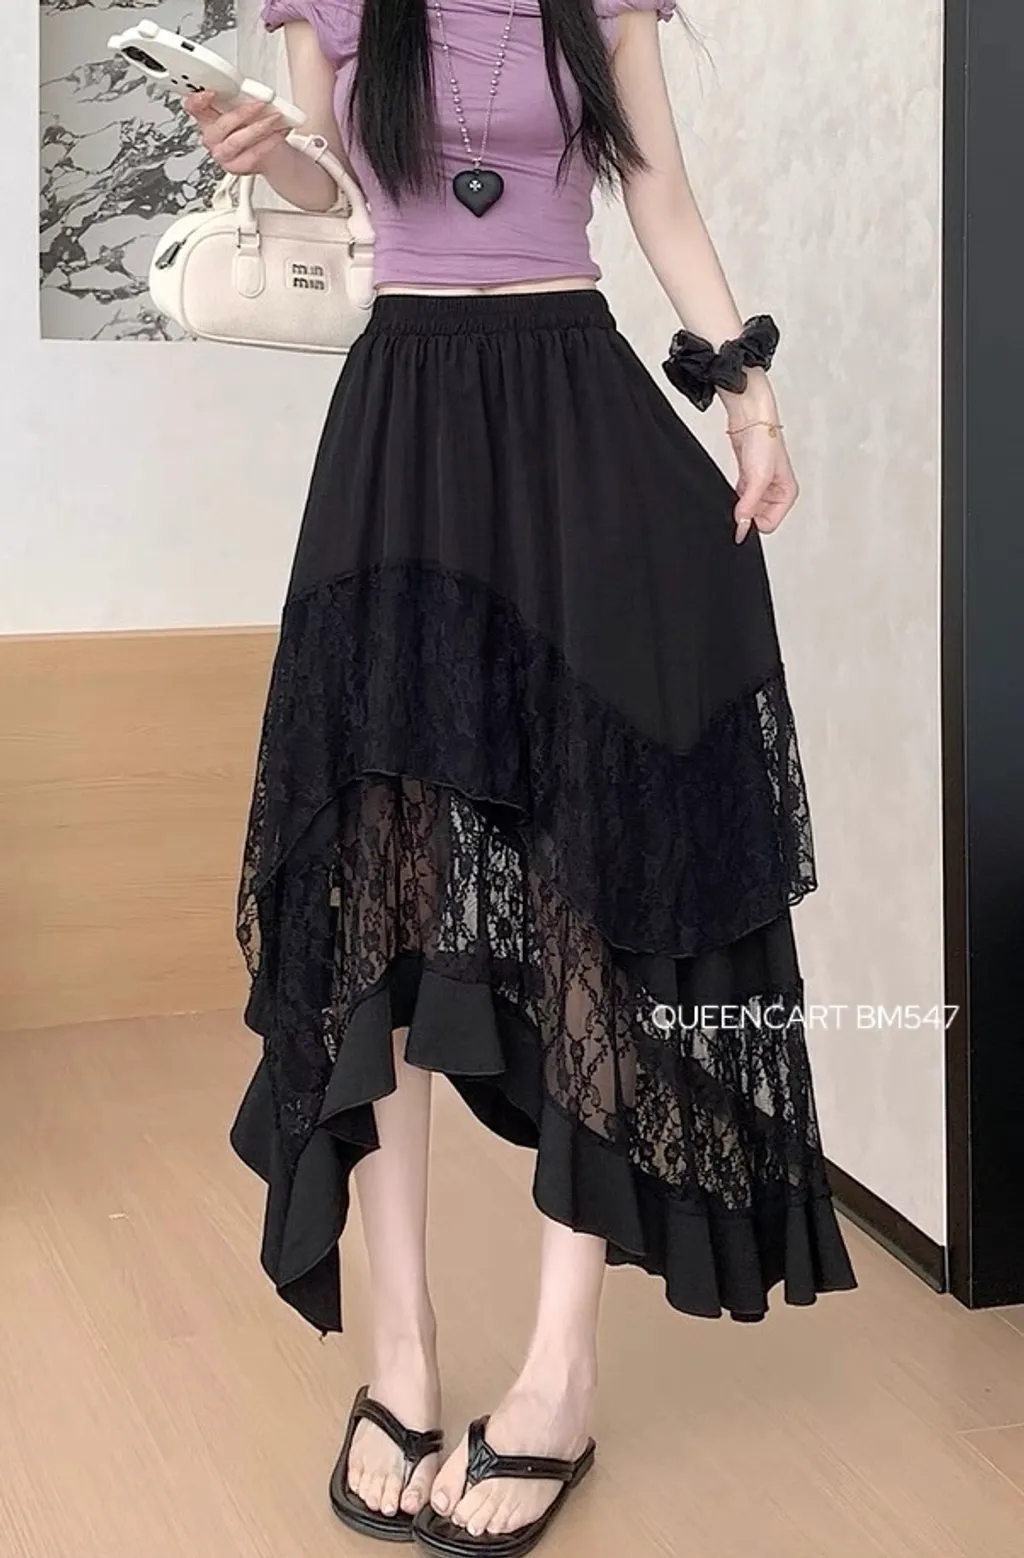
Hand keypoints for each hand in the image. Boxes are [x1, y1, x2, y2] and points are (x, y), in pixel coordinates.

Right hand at [182, 90, 289, 174]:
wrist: (267, 149)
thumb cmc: (250, 123)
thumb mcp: (241, 104)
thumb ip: (237, 96)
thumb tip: (249, 87)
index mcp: (206, 117)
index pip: (193, 107)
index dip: (197, 100)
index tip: (211, 92)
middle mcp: (211, 137)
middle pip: (221, 125)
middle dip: (242, 113)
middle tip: (260, 104)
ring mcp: (222, 154)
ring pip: (237, 141)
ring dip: (258, 127)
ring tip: (274, 118)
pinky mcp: (236, 167)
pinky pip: (252, 155)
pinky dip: (268, 143)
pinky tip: (278, 133)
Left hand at [728, 420, 799, 544]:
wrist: (750, 419)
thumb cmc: (764, 440)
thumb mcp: (758, 479)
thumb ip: (749, 505)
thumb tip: (741, 526)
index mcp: (787, 493)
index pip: (769, 524)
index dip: (754, 522)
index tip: (744, 513)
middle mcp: (776, 491)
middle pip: (758, 517)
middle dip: (747, 512)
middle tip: (742, 497)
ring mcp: (761, 485)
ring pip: (748, 507)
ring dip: (741, 502)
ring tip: (743, 483)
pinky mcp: (748, 478)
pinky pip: (740, 496)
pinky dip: (735, 495)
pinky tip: (737, 482)